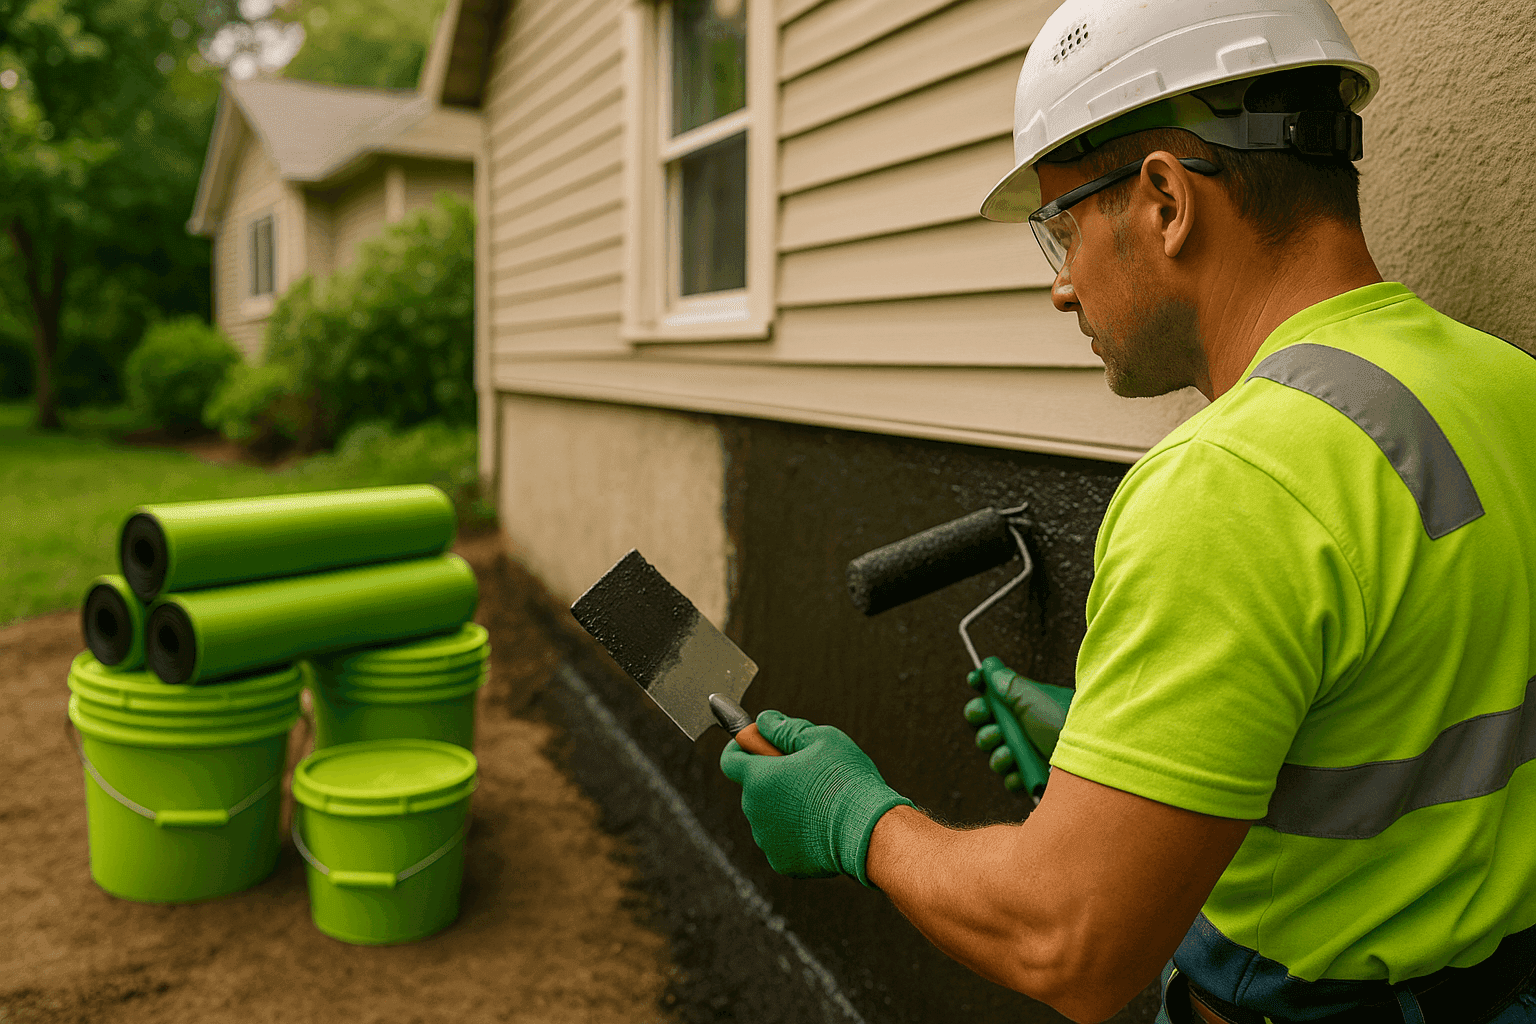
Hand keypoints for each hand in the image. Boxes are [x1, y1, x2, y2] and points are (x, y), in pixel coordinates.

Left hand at [719, 710, 913, 885]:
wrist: (868, 831)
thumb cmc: (846, 780)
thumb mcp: (820, 739)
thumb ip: (786, 729)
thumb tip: (765, 721)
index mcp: (758, 777)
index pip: (730, 758)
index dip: (743, 746)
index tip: (760, 742)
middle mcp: (754, 810)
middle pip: (754, 788)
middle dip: (774, 778)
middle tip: (808, 773)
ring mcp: (767, 840)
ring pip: (769, 816)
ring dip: (785, 806)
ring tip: (821, 803)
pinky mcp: (782, 862)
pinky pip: (783, 841)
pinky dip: (797, 834)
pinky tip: (823, 827)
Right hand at [964, 656, 1073, 795]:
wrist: (1094, 755)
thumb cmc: (1065, 721)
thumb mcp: (1032, 698)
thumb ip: (1006, 682)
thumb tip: (989, 664)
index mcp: (1027, 706)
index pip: (996, 697)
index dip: (981, 691)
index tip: (974, 682)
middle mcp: (1028, 729)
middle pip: (990, 728)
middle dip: (985, 728)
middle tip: (993, 728)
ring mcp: (1032, 755)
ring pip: (997, 756)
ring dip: (997, 754)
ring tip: (1009, 753)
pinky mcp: (1037, 779)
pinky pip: (1012, 779)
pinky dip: (1013, 776)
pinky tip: (1021, 770)